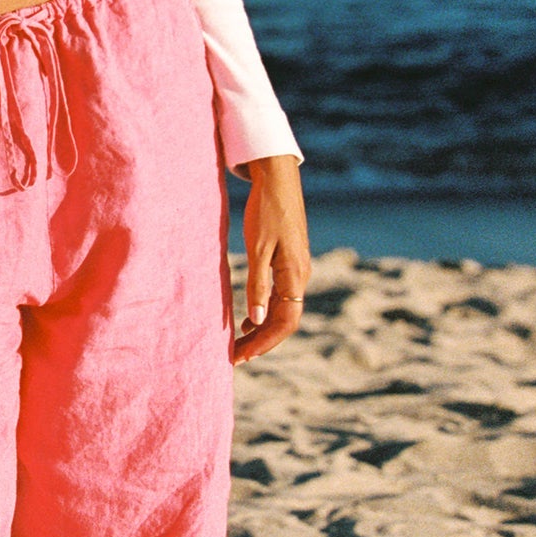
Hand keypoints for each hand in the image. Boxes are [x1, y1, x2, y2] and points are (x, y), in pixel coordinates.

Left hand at [232, 153, 310, 364]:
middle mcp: (301, 276)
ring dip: (262, 330)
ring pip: (283, 311)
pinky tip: (248, 320)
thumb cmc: (266, 210)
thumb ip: (258, 284)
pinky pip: (281, 297)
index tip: (241, 356)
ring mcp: (297, 270)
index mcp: (295, 275)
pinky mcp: (290, 262)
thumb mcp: (258, 248)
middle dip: (261, 342)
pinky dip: (264, 312)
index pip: (285, 323)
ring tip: (238, 343)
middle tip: (234, 357)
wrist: (278, 179)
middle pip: (284, 322)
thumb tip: (257, 320)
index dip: (264, 343)